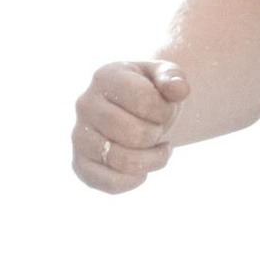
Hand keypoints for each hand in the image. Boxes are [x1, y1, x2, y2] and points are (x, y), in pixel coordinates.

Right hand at [72, 57, 189, 194]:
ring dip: (153, 160)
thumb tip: (180, 89)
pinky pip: (111, 183)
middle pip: (135, 134)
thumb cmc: (150, 93)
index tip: (165, 110)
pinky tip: (142, 168)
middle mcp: (85, 104)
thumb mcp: (164, 77)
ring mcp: (79, 136)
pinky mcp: (80, 164)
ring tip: (158, 150)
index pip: (144, 100)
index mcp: (105, 77)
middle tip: (158, 130)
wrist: (133, 113)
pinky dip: (135, 180)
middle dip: (157, 135)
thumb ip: (174, 77)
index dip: (165, 111)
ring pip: (124, 161)